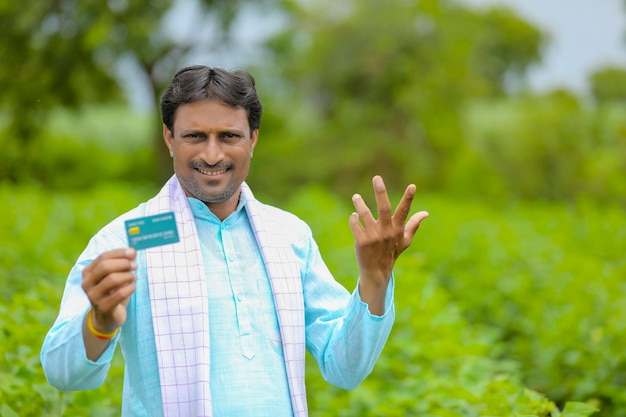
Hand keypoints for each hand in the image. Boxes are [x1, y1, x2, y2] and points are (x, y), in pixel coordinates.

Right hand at [81, 248, 136, 333]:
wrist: (106, 317)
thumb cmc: (112, 292)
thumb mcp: (115, 276)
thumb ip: (122, 263)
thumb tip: (133, 251)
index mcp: (88, 272)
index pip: (102, 257)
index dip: (119, 253)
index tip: (133, 252)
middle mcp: (87, 284)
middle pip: (105, 267)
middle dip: (123, 264)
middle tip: (135, 265)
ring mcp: (93, 296)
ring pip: (112, 279)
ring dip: (128, 276)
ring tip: (134, 277)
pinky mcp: (103, 307)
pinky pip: (119, 293)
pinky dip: (130, 287)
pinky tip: (133, 287)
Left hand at [349, 176, 427, 313]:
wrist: (377, 271)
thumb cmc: (391, 253)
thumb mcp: (405, 240)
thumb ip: (413, 225)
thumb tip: (426, 213)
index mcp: (397, 229)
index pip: (404, 211)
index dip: (409, 198)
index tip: (412, 186)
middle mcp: (386, 232)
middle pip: (383, 208)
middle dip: (380, 192)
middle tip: (377, 177)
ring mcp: (373, 237)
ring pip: (365, 215)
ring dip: (359, 204)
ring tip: (356, 197)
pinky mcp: (361, 242)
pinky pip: (355, 225)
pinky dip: (353, 218)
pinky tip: (354, 216)